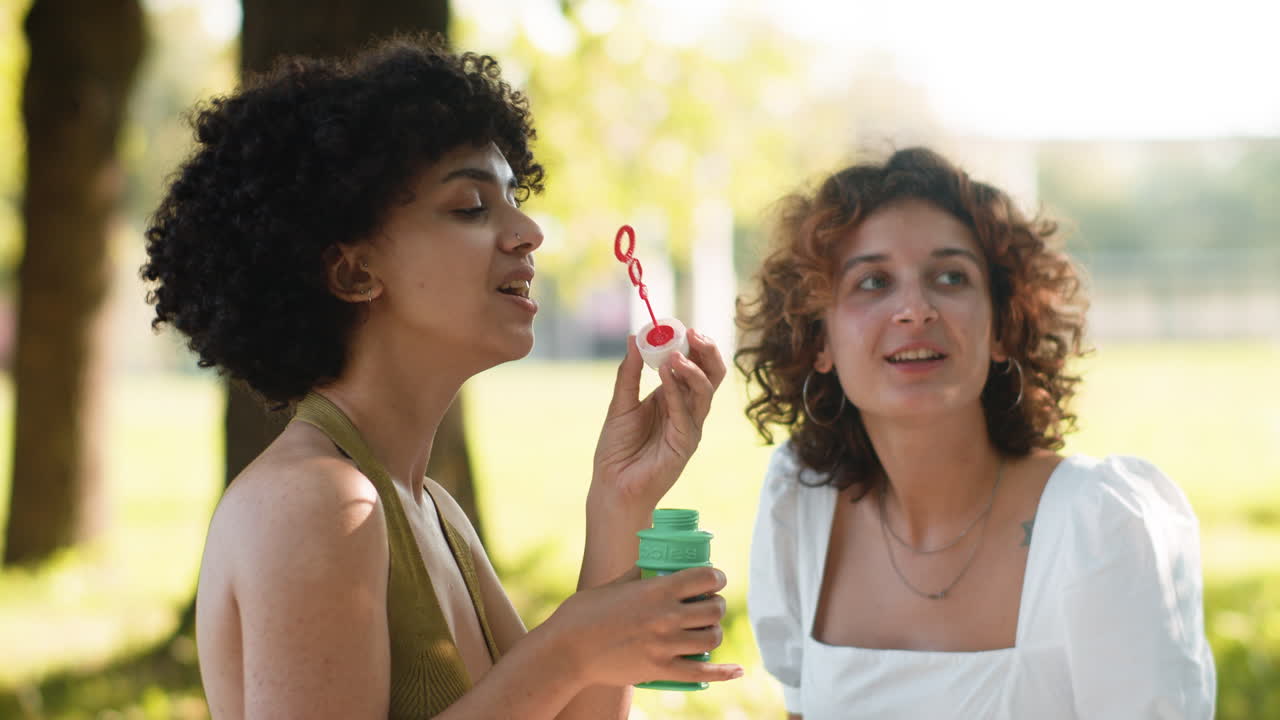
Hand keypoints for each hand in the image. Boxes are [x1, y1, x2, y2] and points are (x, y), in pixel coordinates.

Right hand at [543, 566, 742, 688]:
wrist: (566, 651)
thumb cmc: (583, 613)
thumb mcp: (613, 585)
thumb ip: (636, 575)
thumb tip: (649, 564)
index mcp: (656, 590)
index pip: (705, 577)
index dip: (717, 577)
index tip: (715, 579)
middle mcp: (666, 616)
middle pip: (714, 609)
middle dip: (717, 605)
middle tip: (709, 605)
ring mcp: (665, 645)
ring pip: (712, 638)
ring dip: (715, 632)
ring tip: (707, 629)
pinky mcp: (660, 670)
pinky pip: (702, 673)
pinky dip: (724, 673)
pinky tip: (737, 671)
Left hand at [591, 329, 725, 509]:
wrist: (612, 485)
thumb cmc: (617, 449)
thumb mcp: (620, 403)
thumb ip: (629, 372)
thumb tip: (633, 337)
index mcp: (673, 398)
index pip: (695, 365)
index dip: (691, 345)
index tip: (677, 327)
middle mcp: (687, 410)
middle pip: (711, 375)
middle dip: (706, 352)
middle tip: (692, 333)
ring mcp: (689, 427)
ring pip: (706, 391)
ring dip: (692, 369)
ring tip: (674, 354)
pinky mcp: (686, 444)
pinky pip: (687, 413)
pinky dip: (678, 391)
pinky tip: (667, 375)